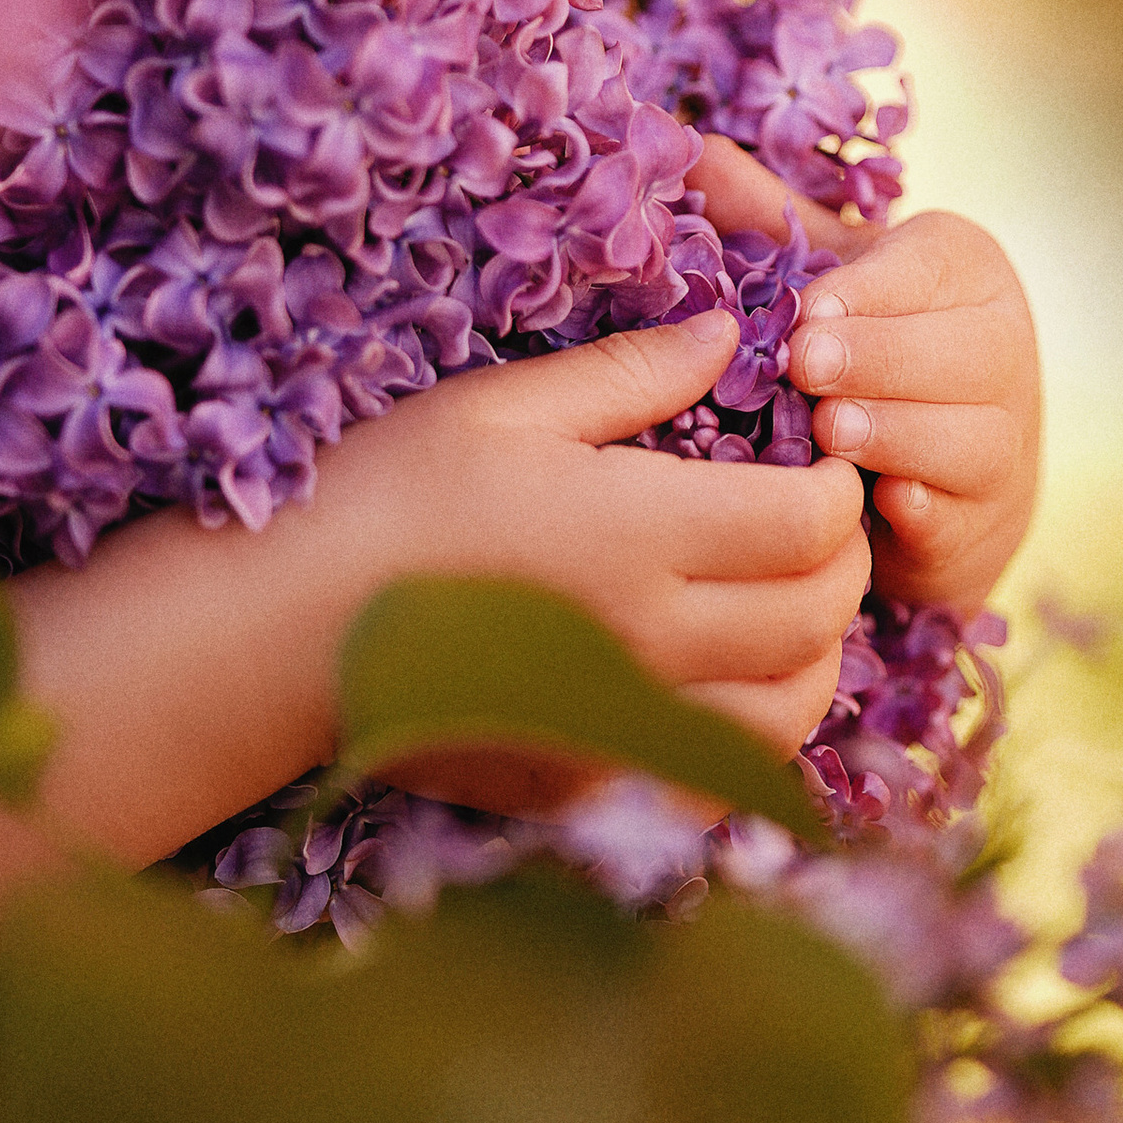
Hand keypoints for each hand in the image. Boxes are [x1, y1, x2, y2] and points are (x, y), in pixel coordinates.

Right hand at [339, 303, 870, 807]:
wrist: (283, 635)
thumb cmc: (384, 496)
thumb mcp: (501, 407)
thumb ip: (629, 375)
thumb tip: (730, 334)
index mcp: (638, 534)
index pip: (811, 524)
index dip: (838, 486)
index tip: (816, 457)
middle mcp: (651, 643)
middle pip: (818, 616)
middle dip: (840, 560)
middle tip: (810, 518)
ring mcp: (623, 729)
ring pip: (790, 714)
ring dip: (812, 653)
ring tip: (781, 600)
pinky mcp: (590, 789)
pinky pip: (718, 781)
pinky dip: (752, 737)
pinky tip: (723, 685)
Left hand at [685, 138, 1040, 614]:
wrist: (936, 465)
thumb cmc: (867, 342)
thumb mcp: (829, 273)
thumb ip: (771, 217)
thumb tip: (693, 153)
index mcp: (966, 271)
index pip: (934, 264)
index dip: (872, 288)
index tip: (806, 309)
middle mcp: (1003, 349)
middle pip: (964, 350)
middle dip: (879, 357)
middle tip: (803, 367)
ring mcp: (1005, 441)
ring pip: (971, 436)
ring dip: (897, 434)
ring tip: (828, 432)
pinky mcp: (988, 520)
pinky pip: (964, 514)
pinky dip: (925, 509)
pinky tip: (879, 504)